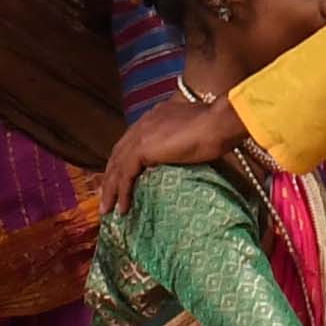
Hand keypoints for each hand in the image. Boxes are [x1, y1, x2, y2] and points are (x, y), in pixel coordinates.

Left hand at [87, 90, 232, 210]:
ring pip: (117, 165)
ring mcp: (141, 135)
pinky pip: (125, 175)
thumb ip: (183, 137)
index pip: (131, 140)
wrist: (218, 122)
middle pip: (118, 153)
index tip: (120, 177)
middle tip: (107, 196)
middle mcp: (144, 123)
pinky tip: (123, 207)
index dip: (123, 160)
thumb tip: (185, 150)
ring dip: (111, 189)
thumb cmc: (217, 127)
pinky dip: (122, 192)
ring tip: (108, 209)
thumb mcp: (195, 131)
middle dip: (111, 176)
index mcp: (155, 116)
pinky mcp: (142, 149)